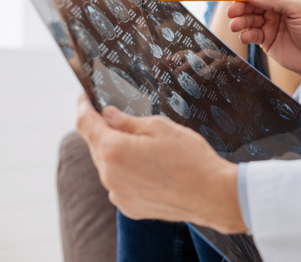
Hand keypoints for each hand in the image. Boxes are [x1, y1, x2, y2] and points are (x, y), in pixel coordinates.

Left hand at [75, 94, 246, 234]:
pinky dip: (128, 173)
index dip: (83, 107)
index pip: (86, 124)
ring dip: (118, 153)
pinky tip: (152, 168)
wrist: (212, 195)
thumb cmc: (190, 158)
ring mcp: (118, 194)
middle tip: (122, 117)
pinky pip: (120, 184)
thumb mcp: (160, 127)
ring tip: (147, 147)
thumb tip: (108, 115)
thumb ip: (128, 121)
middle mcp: (109, 175)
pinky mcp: (130, 207)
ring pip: (108, 166)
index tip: (84, 97)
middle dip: (105, 131)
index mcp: (113, 150)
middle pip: (96, 146)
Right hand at [227, 0, 300, 84]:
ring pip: (249, 18)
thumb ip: (274, 0)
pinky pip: (252, 34)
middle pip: (251, 2)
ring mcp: (270, 23)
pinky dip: (246, 35)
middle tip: (232, 12)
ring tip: (235, 25)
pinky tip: (246, 37)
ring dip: (240, 21)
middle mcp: (275, 7)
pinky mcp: (266, 39)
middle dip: (240, 6)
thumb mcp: (298, 10)